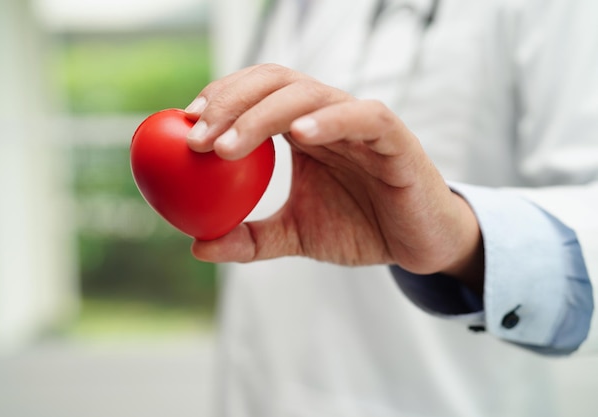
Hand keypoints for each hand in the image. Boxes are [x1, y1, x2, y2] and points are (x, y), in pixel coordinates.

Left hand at [184, 64, 483, 291]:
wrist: (415, 244)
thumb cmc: (359, 228)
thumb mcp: (295, 235)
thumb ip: (250, 238)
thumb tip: (196, 244)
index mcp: (304, 129)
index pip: (256, 93)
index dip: (219, 99)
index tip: (185, 127)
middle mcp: (328, 116)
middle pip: (274, 82)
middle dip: (230, 101)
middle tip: (196, 137)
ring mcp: (361, 123)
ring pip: (310, 94)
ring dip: (263, 114)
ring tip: (228, 146)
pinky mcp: (395, 138)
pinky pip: (366, 117)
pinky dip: (333, 119)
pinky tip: (302, 134)